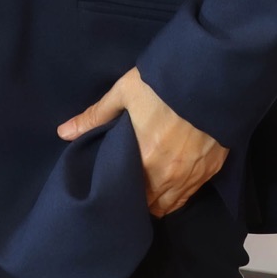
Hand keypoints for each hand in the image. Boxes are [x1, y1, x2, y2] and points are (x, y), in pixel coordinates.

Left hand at [57, 66, 226, 216]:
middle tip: (131, 186)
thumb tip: (63, 133)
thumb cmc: (164, 82)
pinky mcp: (213, 167)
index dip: (120, 194)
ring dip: (160, 199)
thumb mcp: (125, 92)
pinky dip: (181, 191)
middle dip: (140, 199)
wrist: (213, 73)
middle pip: (150, 204)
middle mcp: (170, 175)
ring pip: (172, 203)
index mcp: (145, 159)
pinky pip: (192, 193)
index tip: (115, 187)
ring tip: (151, 187)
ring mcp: (194, 174)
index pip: (128, 195)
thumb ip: (96, 116)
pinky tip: (174, 180)